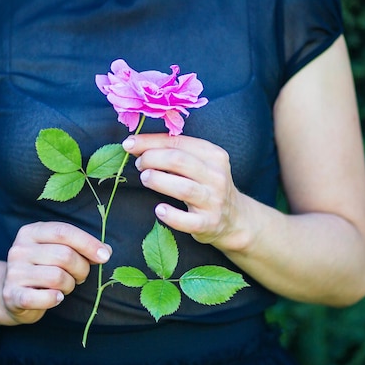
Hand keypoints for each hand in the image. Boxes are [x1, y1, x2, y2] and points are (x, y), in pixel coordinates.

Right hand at [0, 222, 110, 324]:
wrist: (11, 295)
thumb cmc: (42, 269)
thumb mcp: (57, 251)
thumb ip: (79, 248)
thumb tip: (106, 250)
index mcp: (31, 232)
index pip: (63, 231)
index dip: (88, 243)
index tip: (105, 255)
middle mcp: (19, 249)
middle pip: (64, 255)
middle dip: (81, 268)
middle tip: (80, 276)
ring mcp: (14, 272)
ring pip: (57, 277)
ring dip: (70, 285)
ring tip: (65, 287)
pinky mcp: (12, 295)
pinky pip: (43, 297)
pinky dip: (55, 299)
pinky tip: (57, 298)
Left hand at [122, 134, 242, 248]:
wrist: (234, 219)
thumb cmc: (207, 185)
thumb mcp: (201, 164)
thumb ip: (176, 152)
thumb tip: (137, 144)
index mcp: (214, 155)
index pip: (178, 142)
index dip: (150, 141)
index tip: (129, 143)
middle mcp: (216, 176)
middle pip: (178, 160)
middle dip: (152, 159)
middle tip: (139, 164)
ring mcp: (214, 201)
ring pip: (183, 188)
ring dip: (158, 181)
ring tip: (145, 178)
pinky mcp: (209, 223)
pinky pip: (188, 220)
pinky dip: (172, 216)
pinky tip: (159, 210)